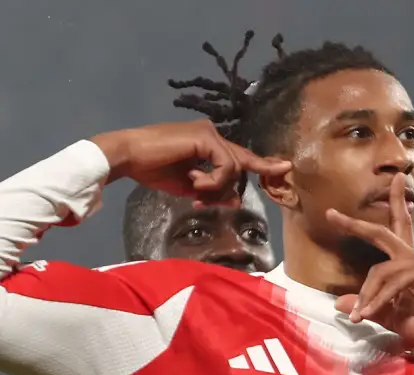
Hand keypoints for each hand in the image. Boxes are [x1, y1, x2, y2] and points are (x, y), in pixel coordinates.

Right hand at [90, 121, 290, 203]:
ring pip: (235, 167)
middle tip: (230, 185)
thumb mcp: (189, 187)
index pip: (239, 156)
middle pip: (241, 162)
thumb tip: (236, 202)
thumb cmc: (153, 170)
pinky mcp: (206, 137)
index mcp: (208, 142)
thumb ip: (213, 192)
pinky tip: (195, 183)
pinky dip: (214, 180)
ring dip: (217, 186)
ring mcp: (210, 132)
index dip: (261, 164)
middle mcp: (212, 133)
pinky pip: (226, 165)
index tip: (283, 168)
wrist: (130, 157)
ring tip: (193, 190)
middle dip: (238, 182)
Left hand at [326, 174, 413, 370]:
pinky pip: (391, 283)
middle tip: (331, 214)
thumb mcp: (391, 318)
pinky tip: (370, 313)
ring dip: (367, 295)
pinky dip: (378, 300)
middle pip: (381, 233)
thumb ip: (368, 308)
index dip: (390, 207)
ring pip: (380, 270)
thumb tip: (338, 304)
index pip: (395, 231)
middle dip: (354, 224)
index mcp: (407, 264)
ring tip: (360, 317)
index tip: (379, 191)